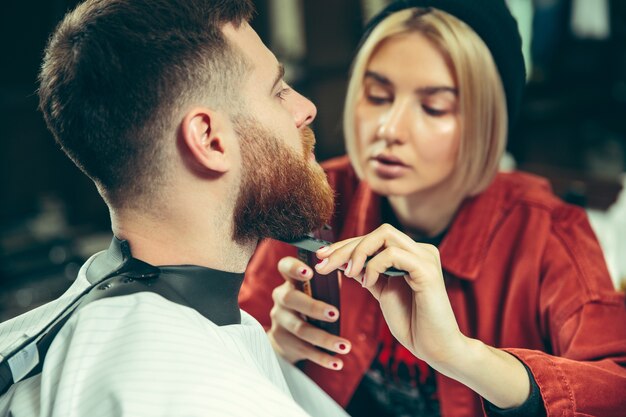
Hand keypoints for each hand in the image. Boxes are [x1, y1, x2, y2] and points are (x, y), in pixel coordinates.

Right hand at [267, 256, 351, 369]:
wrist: (285, 337)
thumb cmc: (308, 305)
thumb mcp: (312, 292)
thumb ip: (326, 282)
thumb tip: (352, 267)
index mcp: (289, 282)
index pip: (285, 267)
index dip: (294, 267)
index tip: (311, 272)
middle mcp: (280, 300)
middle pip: (292, 300)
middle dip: (314, 307)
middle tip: (335, 314)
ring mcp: (280, 322)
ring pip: (301, 329)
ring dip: (324, 338)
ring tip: (345, 346)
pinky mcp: (284, 343)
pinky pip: (304, 351)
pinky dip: (322, 358)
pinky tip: (338, 362)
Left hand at [314, 224, 530, 407]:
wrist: (435, 348)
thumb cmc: (412, 323)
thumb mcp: (383, 292)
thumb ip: (368, 273)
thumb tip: (345, 259)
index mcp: (411, 254)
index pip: (374, 238)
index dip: (346, 244)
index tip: (321, 256)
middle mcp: (420, 250)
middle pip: (376, 233)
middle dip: (345, 247)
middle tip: (323, 265)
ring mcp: (425, 257)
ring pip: (384, 235)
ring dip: (358, 253)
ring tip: (349, 275)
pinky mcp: (427, 270)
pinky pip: (392, 254)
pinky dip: (374, 266)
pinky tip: (368, 283)